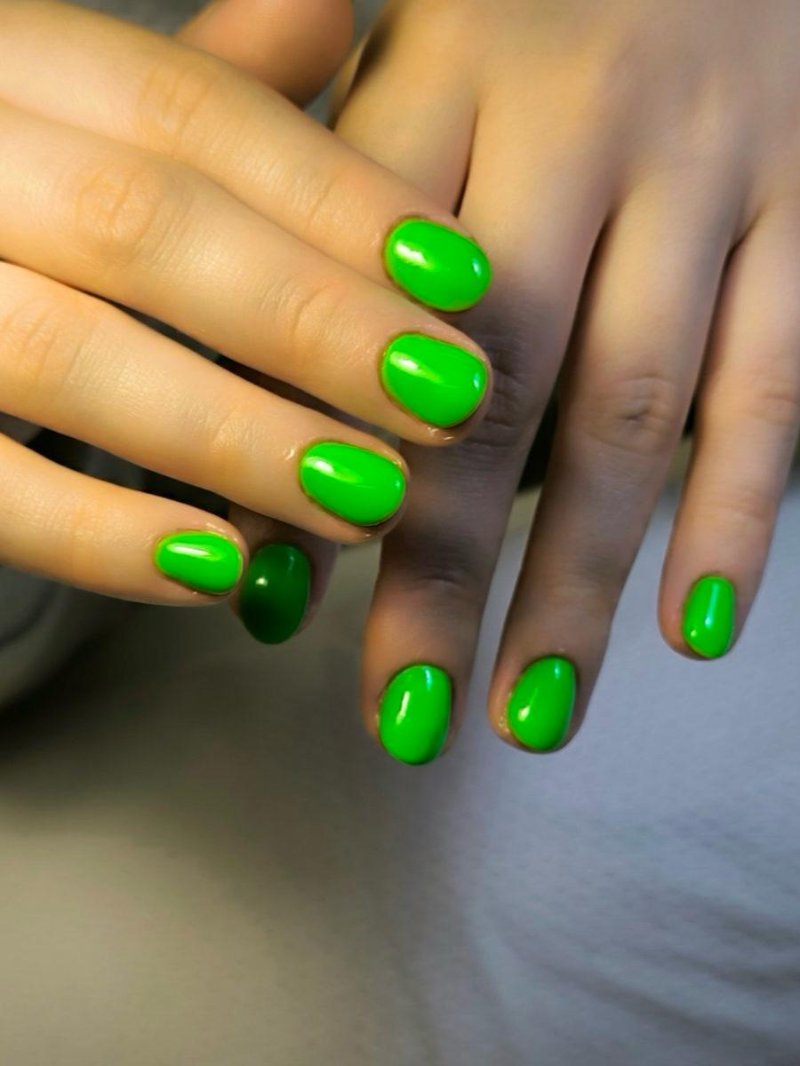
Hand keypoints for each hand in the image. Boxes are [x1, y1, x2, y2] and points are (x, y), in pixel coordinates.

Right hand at [0, 0, 492, 603]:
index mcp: (3, 67)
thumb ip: (197, 93)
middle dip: (314, 323)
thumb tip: (331, 6)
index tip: (465, 279)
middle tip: (454, 404)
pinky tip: (221, 570)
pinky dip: (104, 536)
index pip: (186, 111)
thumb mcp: (84, 128)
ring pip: (65, 353)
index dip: (336, 197)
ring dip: (238, 436)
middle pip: (142, 224)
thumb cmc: (11, 216)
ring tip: (370, 500)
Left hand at [332, 0, 799, 760]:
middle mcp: (579, 121)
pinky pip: (775, 382)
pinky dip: (736, 515)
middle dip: (444, 567)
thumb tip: (242, 366)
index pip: (358, 293)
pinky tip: (694, 629)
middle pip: (493, 381)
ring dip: (580, 581)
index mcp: (448, 69)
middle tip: (403, 711)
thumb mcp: (417, 40)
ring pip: (633, 409)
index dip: (310, 455)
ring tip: (529, 714)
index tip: (269, 598)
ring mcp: (708, 171)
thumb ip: (328, 172)